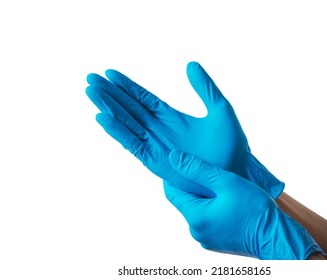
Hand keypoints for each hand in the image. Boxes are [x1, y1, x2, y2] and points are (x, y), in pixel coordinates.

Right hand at [86, 62, 283, 197]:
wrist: (235, 171)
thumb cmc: (232, 145)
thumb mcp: (220, 109)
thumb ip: (205, 87)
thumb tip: (190, 64)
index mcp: (172, 116)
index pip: (144, 97)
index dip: (127, 85)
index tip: (110, 73)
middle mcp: (160, 129)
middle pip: (129, 108)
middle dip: (110, 94)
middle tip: (91, 79)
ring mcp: (156, 145)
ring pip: (127, 124)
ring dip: (109, 109)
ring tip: (92, 93)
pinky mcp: (155, 161)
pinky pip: (132, 145)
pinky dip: (118, 132)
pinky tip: (104, 119)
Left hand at [164, 150, 322, 259]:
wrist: (276, 237)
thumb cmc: (254, 209)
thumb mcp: (226, 182)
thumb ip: (198, 169)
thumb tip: (174, 158)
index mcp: (195, 217)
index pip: (172, 193)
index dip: (174, 176)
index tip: (181, 163)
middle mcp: (196, 231)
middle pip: (185, 202)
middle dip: (192, 186)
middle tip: (203, 170)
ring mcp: (207, 239)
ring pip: (198, 211)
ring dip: (204, 197)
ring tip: (217, 184)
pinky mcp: (217, 242)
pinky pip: (208, 220)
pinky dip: (212, 208)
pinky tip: (225, 199)